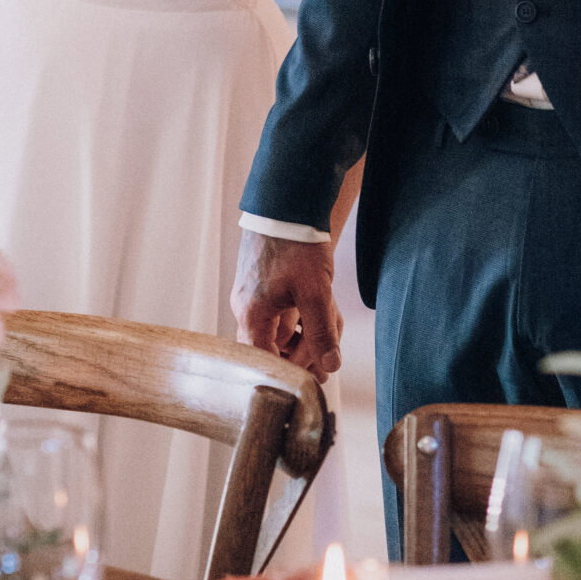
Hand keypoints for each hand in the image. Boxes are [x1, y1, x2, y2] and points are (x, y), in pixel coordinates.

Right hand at [231, 231, 342, 382]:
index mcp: (252, 315)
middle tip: (330, 351)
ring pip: (284, 329)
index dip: (290, 373)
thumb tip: (329, 368)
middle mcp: (248, 309)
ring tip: (332, 315)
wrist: (289, 201)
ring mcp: (256, 296)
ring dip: (310, 329)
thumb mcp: (315, 292)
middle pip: (275, 348)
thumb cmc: (296, 245)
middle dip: (306, 350)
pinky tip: (326, 304)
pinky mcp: (266, 284)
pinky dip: (306, 312)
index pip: (265, 362)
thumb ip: (321, 333)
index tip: (315, 378)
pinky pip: (285, 311)